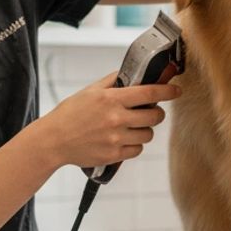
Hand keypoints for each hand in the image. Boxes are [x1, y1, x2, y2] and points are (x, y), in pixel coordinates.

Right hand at [36, 70, 180, 169]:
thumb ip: (114, 81)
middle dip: (156, 113)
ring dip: (144, 130)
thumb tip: (135, 74)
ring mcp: (116, 138)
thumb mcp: (91, 90)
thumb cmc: (71, 113)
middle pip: (155, 116)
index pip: (149, 93)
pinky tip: (123, 140)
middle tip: (150, 112)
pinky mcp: (114, 155)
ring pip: (148, 135)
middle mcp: (116, 118)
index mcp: (112, 99)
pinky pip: (137, 150)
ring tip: (131, 127)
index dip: (168, 91)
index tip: (176, 90)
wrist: (54, 140)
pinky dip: (134, 145)